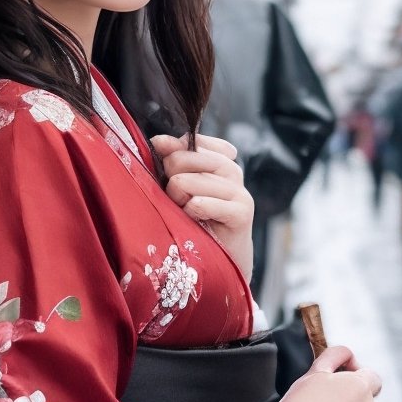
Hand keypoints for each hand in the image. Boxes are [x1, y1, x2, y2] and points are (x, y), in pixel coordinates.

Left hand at [151, 134, 254, 281]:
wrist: (222, 261)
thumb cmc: (196, 222)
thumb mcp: (180, 187)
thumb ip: (172, 160)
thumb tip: (159, 140)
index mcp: (219, 159)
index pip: (192, 140)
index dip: (173, 150)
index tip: (167, 165)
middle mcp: (232, 170)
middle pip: (185, 158)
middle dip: (172, 179)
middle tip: (178, 200)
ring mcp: (239, 191)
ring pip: (188, 181)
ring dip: (179, 200)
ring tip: (185, 213)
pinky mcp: (242, 212)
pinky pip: (202, 203)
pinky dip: (192, 210)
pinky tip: (193, 217)